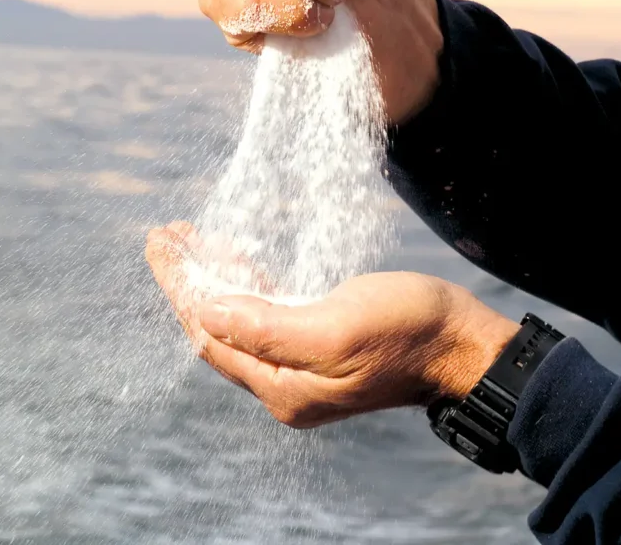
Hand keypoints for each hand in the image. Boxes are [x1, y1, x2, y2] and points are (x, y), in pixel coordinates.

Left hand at [146, 222, 518, 428]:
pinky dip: (246, 283)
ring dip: (213, 278)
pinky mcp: (321, 341)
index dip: (179, 287)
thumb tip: (206, 314)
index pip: (209, 333)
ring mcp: (302, 362)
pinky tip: (235, 258)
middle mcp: (284, 381)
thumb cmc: (406, 331)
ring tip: (188, 237)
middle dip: (187, 280)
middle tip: (164, 234)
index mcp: (282, 385)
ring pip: (240, 316)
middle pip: (216, 326)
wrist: (461, 343)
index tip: (159, 244)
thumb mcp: (335, 327)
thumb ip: (267, 327)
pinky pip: (268, 311)